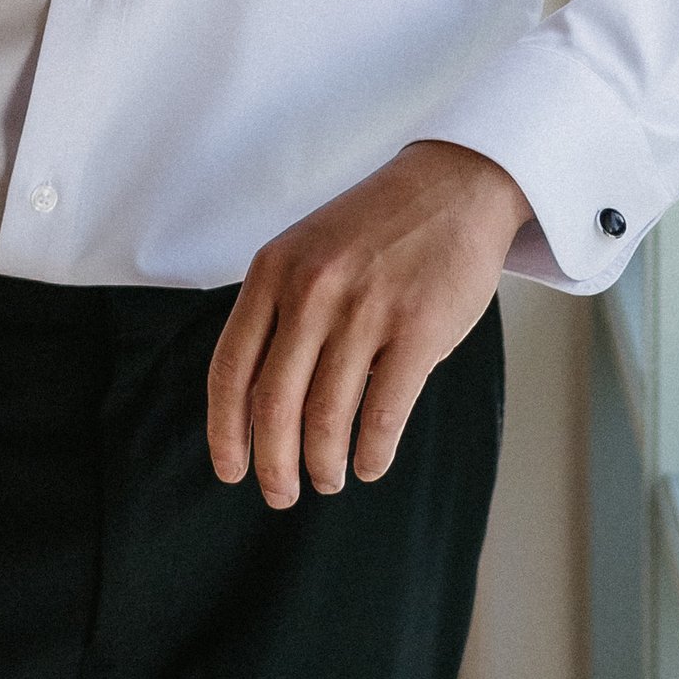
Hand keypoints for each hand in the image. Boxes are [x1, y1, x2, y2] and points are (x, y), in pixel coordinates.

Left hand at [207, 141, 528, 506]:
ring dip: (323, 464)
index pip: (230, 369)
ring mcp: (365, 310)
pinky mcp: (418, 329)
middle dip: (272, 463)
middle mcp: (311, 290)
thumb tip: (252, 403)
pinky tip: (370, 464)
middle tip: (279, 493)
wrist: (453, 184)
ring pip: (326, 417)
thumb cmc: (375, 229)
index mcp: (272, 272)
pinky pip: (383, 414)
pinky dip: (372, 452)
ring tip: (327, 480)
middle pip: (274, 404)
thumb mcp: (306, 251)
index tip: (230, 470)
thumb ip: (277, 311)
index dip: (226, 432)